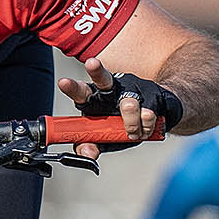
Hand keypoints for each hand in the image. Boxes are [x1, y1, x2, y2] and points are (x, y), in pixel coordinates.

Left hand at [57, 59, 182, 158]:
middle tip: (91, 63)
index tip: (63, 82)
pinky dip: (145, 128)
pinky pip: (148, 113)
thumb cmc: (122, 125)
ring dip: (130, 124)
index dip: (72, 87)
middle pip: (102, 78)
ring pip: (129, 104)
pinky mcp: (151, 93)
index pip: (81, 91)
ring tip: (133, 133)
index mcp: (94, 99)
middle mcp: (111, 89)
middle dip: (96, 71)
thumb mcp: (103, 138)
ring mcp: (132, 89)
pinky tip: (146, 129)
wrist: (155, 119)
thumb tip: (87, 154)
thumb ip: (91, 145)